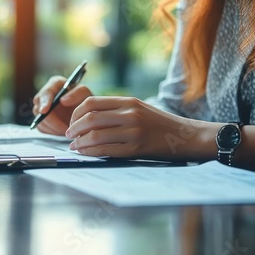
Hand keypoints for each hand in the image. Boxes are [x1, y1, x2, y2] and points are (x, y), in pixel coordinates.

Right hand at [32, 76, 92, 134]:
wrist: (84, 112)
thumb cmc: (83, 100)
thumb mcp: (85, 93)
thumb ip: (77, 93)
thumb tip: (62, 100)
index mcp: (54, 84)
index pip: (45, 93)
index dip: (44, 102)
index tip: (44, 111)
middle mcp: (45, 95)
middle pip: (39, 108)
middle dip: (51, 121)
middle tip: (66, 128)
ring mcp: (41, 108)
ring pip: (40, 120)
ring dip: (53, 128)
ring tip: (68, 130)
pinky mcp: (42, 119)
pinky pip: (42, 128)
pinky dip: (52, 132)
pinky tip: (62, 130)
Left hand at [66, 96, 219, 160]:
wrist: (185, 136)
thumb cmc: (158, 124)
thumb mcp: (138, 108)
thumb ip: (115, 110)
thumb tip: (86, 118)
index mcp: (128, 101)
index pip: (92, 102)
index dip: (76, 113)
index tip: (71, 122)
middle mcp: (129, 114)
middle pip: (90, 118)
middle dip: (74, 128)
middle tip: (69, 135)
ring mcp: (133, 131)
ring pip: (95, 135)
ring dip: (80, 142)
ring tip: (74, 146)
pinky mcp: (136, 148)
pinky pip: (106, 150)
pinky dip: (90, 152)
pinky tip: (84, 153)